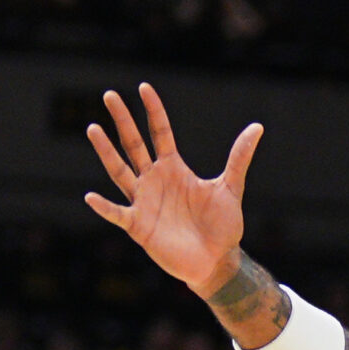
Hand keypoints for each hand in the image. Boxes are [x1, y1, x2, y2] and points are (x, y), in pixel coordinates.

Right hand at [83, 82, 262, 296]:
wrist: (217, 262)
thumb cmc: (222, 226)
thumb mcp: (231, 188)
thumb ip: (239, 158)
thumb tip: (257, 127)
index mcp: (174, 169)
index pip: (160, 133)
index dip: (153, 111)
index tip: (143, 87)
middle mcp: (154, 181)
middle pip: (135, 145)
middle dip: (123, 121)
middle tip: (110, 95)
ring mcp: (144, 202)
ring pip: (120, 172)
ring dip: (106, 152)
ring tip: (93, 129)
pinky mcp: (139, 226)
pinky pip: (118, 214)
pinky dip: (105, 207)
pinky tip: (90, 197)